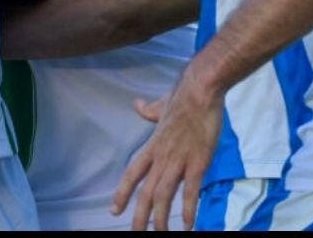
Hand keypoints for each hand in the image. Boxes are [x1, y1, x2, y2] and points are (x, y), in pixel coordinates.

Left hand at [110, 71, 222, 230]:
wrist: (199, 89)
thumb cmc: (182, 97)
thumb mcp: (160, 105)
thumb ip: (148, 111)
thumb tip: (137, 105)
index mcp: (152, 146)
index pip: (132, 173)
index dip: (122, 193)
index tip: (113, 210)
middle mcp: (161, 156)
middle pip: (146, 192)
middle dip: (139, 215)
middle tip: (135, 232)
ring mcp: (179, 160)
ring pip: (164, 195)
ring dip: (161, 218)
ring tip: (160, 233)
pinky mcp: (198, 161)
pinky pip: (191, 190)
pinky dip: (188, 208)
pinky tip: (189, 224)